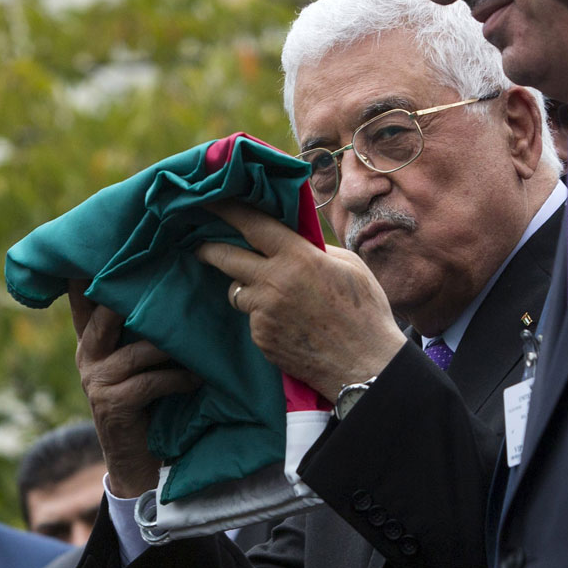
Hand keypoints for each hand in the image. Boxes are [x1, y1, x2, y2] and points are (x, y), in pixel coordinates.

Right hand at [68, 281, 200, 497]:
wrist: (138, 461)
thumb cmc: (150, 402)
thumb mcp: (143, 361)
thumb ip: (144, 330)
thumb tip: (176, 284)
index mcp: (92, 339)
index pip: (85, 297)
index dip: (92, 269)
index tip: (112, 241)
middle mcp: (87, 354)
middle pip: (107, 312)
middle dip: (135, 294)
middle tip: (167, 276)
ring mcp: (96, 379)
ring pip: (139, 349)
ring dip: (174, 346)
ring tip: (200, 341)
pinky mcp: (112, 403)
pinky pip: (152, 380)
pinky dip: (179, 378)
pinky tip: (197, 380)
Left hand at [196, 201, 406, 402]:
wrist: (365, 365)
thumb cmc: (365, 312)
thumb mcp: (350, 267)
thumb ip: (316, 251)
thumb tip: (294, 242)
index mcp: (298, 258)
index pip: (253, 225)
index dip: (228, 210)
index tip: (211, 202)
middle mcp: (274, 283)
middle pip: (225, 258)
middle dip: (209, 249)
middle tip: (201, 246)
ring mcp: (264, 313)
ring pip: (238, 292)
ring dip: (246, 288)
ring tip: (272, 296)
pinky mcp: (262, 339)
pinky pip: (253, 320)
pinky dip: (263, 318)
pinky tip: (288, 324)